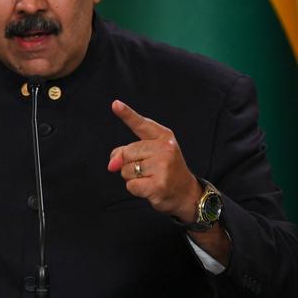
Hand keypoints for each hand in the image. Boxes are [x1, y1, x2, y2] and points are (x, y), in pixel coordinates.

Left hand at [107, 100, 201, 221]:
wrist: (186, 193)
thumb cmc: (164, 170)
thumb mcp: (149, 154)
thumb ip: (126, 152)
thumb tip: (112, 164)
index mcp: (163, 137)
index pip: (141, 124)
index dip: (127, 114)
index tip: (115, 104)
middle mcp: (165, 149)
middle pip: (127, 152)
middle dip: (130, 163)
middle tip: (148, 169)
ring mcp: (163, 167)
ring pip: (126, 170)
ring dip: (132, 177)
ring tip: (151, 178)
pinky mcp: (158, 185)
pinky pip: (131, 185)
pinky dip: (136, 189)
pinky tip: (150, 188)